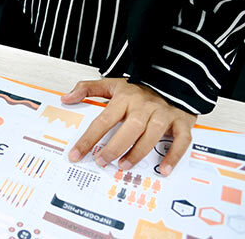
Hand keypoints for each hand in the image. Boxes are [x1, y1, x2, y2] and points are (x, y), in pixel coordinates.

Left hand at [62, 78, 196, 175]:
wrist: (173, 79)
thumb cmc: (139, 88)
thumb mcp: (112, 84)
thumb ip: (88, 89)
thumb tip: (66, 98)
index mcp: (126, 98)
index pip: (103, 120)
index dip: (88, 139)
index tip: (76, 154)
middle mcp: (145, 106)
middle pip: (130, 128)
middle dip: (114, 147)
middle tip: (101, 161)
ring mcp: (164, 113)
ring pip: (153, 134)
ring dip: (138, 152)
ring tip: (124, 166)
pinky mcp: (182, 121)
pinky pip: (181, 140)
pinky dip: (174, 156)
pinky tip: (163, 169)